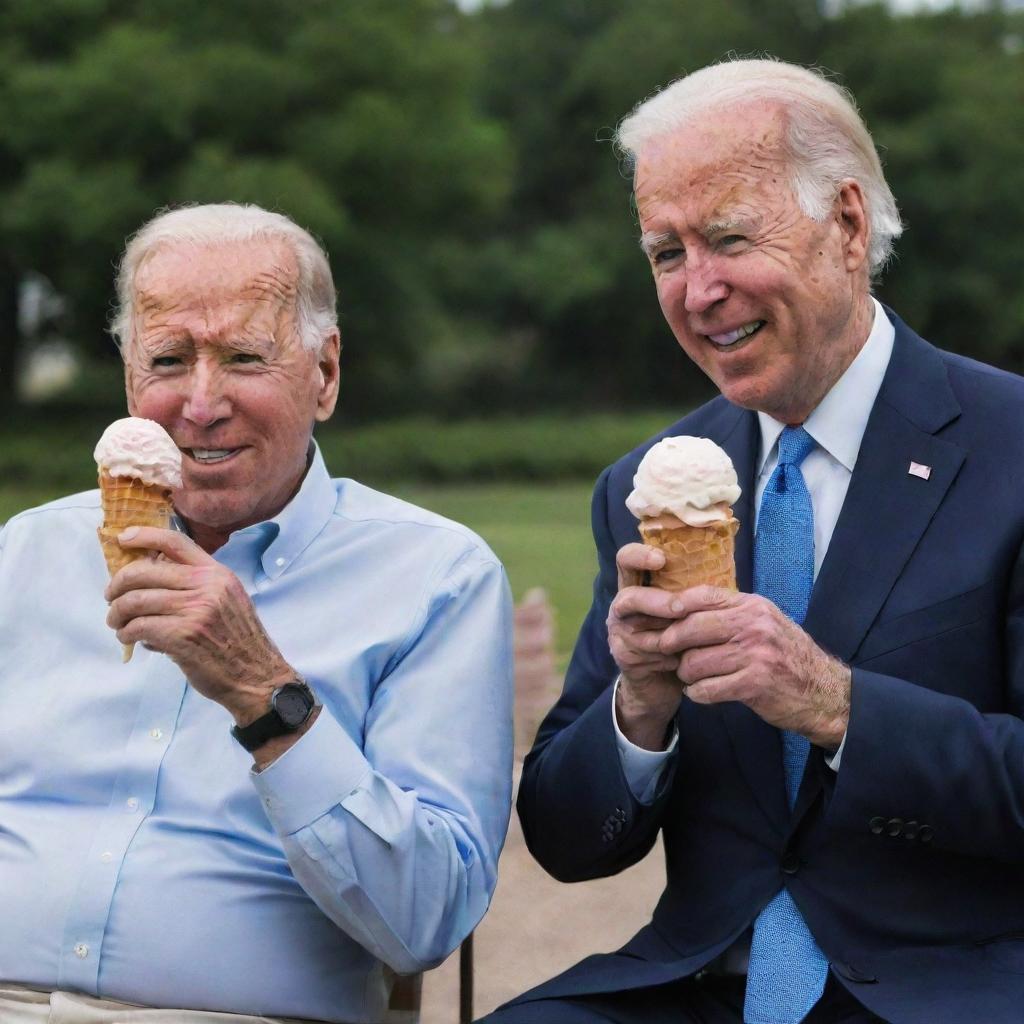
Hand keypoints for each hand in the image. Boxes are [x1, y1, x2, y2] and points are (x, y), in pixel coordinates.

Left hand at [105, 526, 294, 726]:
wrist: (256, 676)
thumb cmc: (238, 641)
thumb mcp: (227, 600)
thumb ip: (197, 585)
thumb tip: (152, 576)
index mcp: (217, 574)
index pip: (176, 542)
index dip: (144, 536)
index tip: (123, 539)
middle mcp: (207, 586)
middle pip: (144, 571)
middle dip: (117, 585)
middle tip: (111, 598)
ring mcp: (194, 610)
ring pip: (135, 601)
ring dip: (117, 613)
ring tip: (117, 623)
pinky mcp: (181, 636)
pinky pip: (138, 627)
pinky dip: (127, 633)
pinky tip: (130, 638)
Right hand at [608, 543, 688, 749]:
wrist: (661, 682)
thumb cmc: (680, 636)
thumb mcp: (682, 610)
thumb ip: (689, 592)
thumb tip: (721, 573)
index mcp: (635, 586)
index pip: (625, 560)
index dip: (638, 555)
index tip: (661, 559)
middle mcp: (621, 607)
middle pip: (630, 598)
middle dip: (658, 603)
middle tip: (681, 609)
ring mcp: (619, 633)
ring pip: (642, 631)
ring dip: (671, 636)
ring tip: (696, 640)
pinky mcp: (624, 658)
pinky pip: (649, 655)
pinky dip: (672, 657)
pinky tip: (687, 661)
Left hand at [659, 586, 850, 748]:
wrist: (824, 692)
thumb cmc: (786, 655)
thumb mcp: (765, 622)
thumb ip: (731, 612)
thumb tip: (682, 604)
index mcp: (753, 606)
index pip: (703, 595)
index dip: (675, 605)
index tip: (661, 616)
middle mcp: (754, 626)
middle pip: (692, 627)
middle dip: (671, 641)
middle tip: (665, 651)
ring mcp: (755, 655)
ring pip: (695, 661)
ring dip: (686, 673)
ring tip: (691, 676)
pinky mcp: (753, 685)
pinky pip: (706, 689)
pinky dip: (697, 693)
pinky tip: (702, 693)